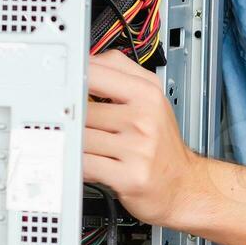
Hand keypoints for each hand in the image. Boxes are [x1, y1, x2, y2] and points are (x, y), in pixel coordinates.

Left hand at [82, 50, 202, 226]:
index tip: (62, 83)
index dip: (73, 77)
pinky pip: (86, 164)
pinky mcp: (129, 175)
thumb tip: (86, 61)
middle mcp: (144, 118)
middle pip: (83, 109)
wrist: (183, 183)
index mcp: (147, 94)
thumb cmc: (161, 142)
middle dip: (73, 118)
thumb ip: (120, 73)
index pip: (97, 73)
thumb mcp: (150, 98)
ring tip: (85, 145)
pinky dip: (78, 164)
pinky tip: (87, 162)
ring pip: (81, 138)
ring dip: (74, 143)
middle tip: (74, 123)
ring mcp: (137, 148)